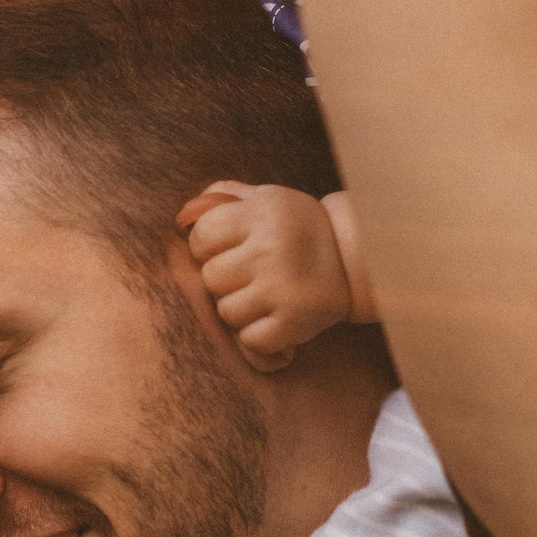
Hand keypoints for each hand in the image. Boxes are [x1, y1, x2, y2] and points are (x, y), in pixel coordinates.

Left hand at [178, 182, 354, 370]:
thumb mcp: (267, 198)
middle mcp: (272, 249)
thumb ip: (223, 197)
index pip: (202, 236)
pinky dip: (257, 335)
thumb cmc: (299, 228)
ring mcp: (283, 289)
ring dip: (239, 308)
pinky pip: (250, 339)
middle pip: (211, 278)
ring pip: (226, 311)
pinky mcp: (295, 322)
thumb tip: (182, 216)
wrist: (355, 260)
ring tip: (265, 295)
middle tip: (251, 274)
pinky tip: (274, 317)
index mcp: (262, 214)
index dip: (208, 246)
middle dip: (224, 279)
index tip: (229, 248)